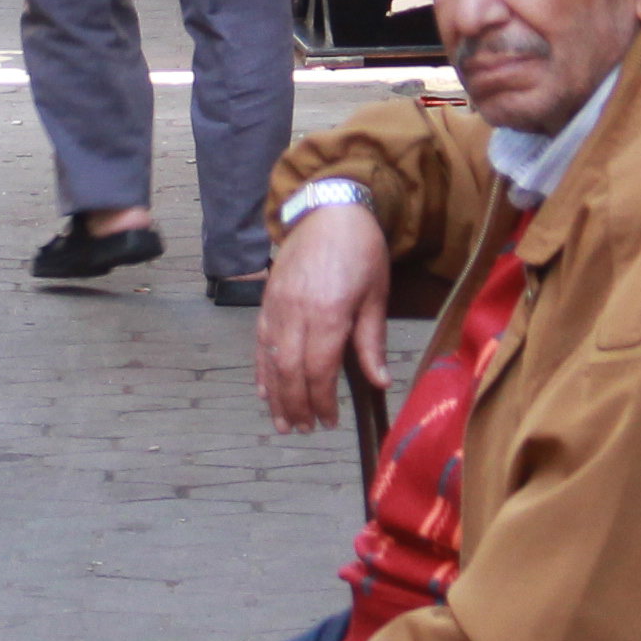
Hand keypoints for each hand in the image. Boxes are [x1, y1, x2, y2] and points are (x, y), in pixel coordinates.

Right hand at [252, 197, 390, 432]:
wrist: (330, 210)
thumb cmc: (362, 251)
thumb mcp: (376, 295)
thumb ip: (372, 342)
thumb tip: (380, 382)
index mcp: (328, 313)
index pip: (319, 370)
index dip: (322, 401)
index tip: (330, 421)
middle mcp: (296, 313)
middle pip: (290, 371)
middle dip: (297, 405)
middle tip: (305, 430)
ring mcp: (276, 306)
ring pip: (270, 360)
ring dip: (276, 396)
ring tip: (283, 423)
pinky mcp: (267, 300)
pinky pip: (259, 342)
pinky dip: (261, 369)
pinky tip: (265, 391)